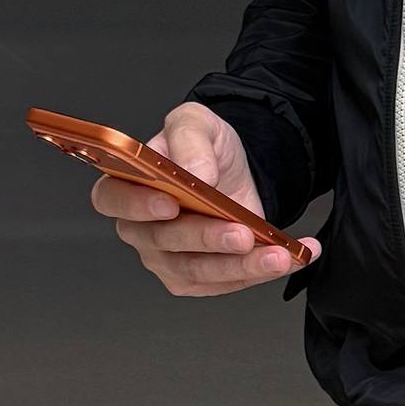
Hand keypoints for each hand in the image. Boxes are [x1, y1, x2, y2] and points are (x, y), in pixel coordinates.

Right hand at [89, 101, 320, 296]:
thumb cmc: (203, 150)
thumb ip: (190, 139)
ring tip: (278, 254)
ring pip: (200, 270)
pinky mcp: (198, 279)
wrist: (235, 173)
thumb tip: (196, 173)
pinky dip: (263, 271)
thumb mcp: (197, 124)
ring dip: (241, 265)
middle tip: (241, 232)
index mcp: (127, 186)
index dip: (136, 205)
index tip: (169, 204)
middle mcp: (141, 228)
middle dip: (206, 238)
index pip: (112, 199)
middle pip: (164, 242)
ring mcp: (167, 259)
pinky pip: (228, 282)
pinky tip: (292, 255)